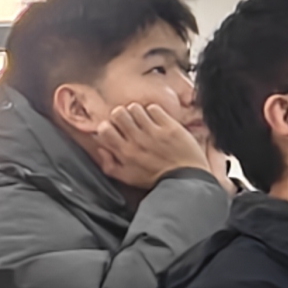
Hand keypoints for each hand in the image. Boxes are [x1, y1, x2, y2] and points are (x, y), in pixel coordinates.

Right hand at [80, 98, 219, 192]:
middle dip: (121, 115)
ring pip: (135, 108)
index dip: (107, 126)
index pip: (104, 129)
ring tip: (143, 119)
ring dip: (137, 112)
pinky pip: (154, 108)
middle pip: (118, 113)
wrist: (185, 179)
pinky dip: (154, 111)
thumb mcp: (127, 178)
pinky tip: (156, 119)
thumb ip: (109, 165)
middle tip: (128, 121)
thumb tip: (101, 148)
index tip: (114, 129)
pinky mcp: (169, 126)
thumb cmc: (155, 179)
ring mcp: (154, 132)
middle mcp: (137, 141)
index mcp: (125, 153)